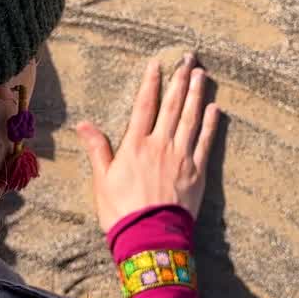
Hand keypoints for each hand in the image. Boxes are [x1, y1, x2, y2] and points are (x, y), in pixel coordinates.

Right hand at [75, 54, 219, 233]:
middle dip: (180, 80)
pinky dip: (211, 124)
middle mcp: (160, 145)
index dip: (151, 82)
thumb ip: (97, 149)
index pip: (145, 105)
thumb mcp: (102, 180)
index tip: (157, 63)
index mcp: (135, 145)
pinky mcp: (197, 172)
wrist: (149, 238)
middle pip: (173, 106)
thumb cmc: (121, 211)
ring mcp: (181, 157)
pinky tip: (215, 108)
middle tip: (188, 59)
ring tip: (201, 74)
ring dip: (197, 94)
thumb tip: (83, 124)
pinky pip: (206, 142)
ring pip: (191, 118)